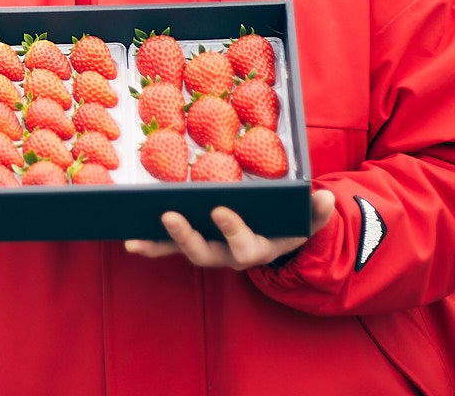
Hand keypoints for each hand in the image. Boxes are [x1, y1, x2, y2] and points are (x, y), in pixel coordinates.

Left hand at [124, 189, 335, 268]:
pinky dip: (151, 243)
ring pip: (182, 252)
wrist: (278, 239)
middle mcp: (229, 256)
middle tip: (170, 216)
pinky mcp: (193, 243)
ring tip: (133, 239)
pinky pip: (168, 246)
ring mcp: (210, 250)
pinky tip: (129, 237)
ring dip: (158, 245)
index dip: (233, 230)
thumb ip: (317, 212)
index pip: (245, 245)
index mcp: (258, 248)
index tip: (220, 210)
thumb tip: (324, 198)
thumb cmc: (291, 224)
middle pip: (206, 254)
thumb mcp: (308, 219)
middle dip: (187, 238)